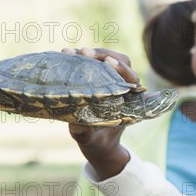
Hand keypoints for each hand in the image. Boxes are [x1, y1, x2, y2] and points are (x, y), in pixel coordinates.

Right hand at [63, 47, 135, 179]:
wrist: (97, 143)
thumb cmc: (97, 141)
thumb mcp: (90, 140)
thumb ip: (86, 132)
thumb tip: (77, 124)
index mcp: (131, 100)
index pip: (131, 78)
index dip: (121, 69)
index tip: (108, 62)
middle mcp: (124, 86)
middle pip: (120, 61)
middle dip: (102, 55)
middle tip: (83, 52)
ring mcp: (112, 80)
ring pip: (106, 59)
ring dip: (90, 54)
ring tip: (69, 52)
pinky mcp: (99, 77)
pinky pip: (93, 63)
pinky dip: (80, 58)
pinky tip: (64, 54)